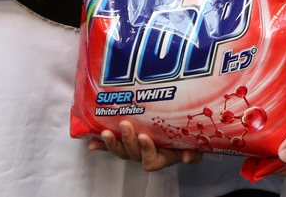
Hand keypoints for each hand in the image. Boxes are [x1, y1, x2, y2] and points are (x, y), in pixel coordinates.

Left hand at [86, 120, 202, 171]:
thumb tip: (188, 157)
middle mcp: (144, 154)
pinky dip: (100, 144)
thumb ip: (194, 153)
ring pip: (120, 150)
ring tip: (106, 132)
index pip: (151, 160)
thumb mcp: (194, 146)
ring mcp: (133, 148)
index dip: (147, 150)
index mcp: (160, 157)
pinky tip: (91, 141)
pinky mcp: (124, 140)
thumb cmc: (185, 139)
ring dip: (111, 143)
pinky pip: (110, 145)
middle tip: (126, 125)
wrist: (178, 130)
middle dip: (127, 140)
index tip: (146, 137)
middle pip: (132, 153)